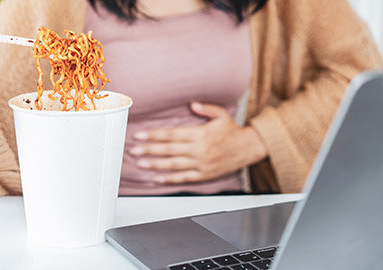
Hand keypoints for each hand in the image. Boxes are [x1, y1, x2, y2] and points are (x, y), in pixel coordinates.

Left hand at [129, 102, 267, 183]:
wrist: (248, 149)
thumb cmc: (232, 132)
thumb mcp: (221, 115)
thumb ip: (206, 108)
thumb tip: (192, 104)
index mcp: (200, 134)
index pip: (172, 134)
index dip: (154, 135)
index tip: (139, 135)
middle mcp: (198, 149)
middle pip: (169, 150)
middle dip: (149, 150)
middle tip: (133, 150)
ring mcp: (200, 163)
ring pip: (173, 165)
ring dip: (155, 164)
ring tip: (140, 163)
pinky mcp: (203, 174)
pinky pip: (184, 178)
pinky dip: (169, 179)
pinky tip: (157, 178)